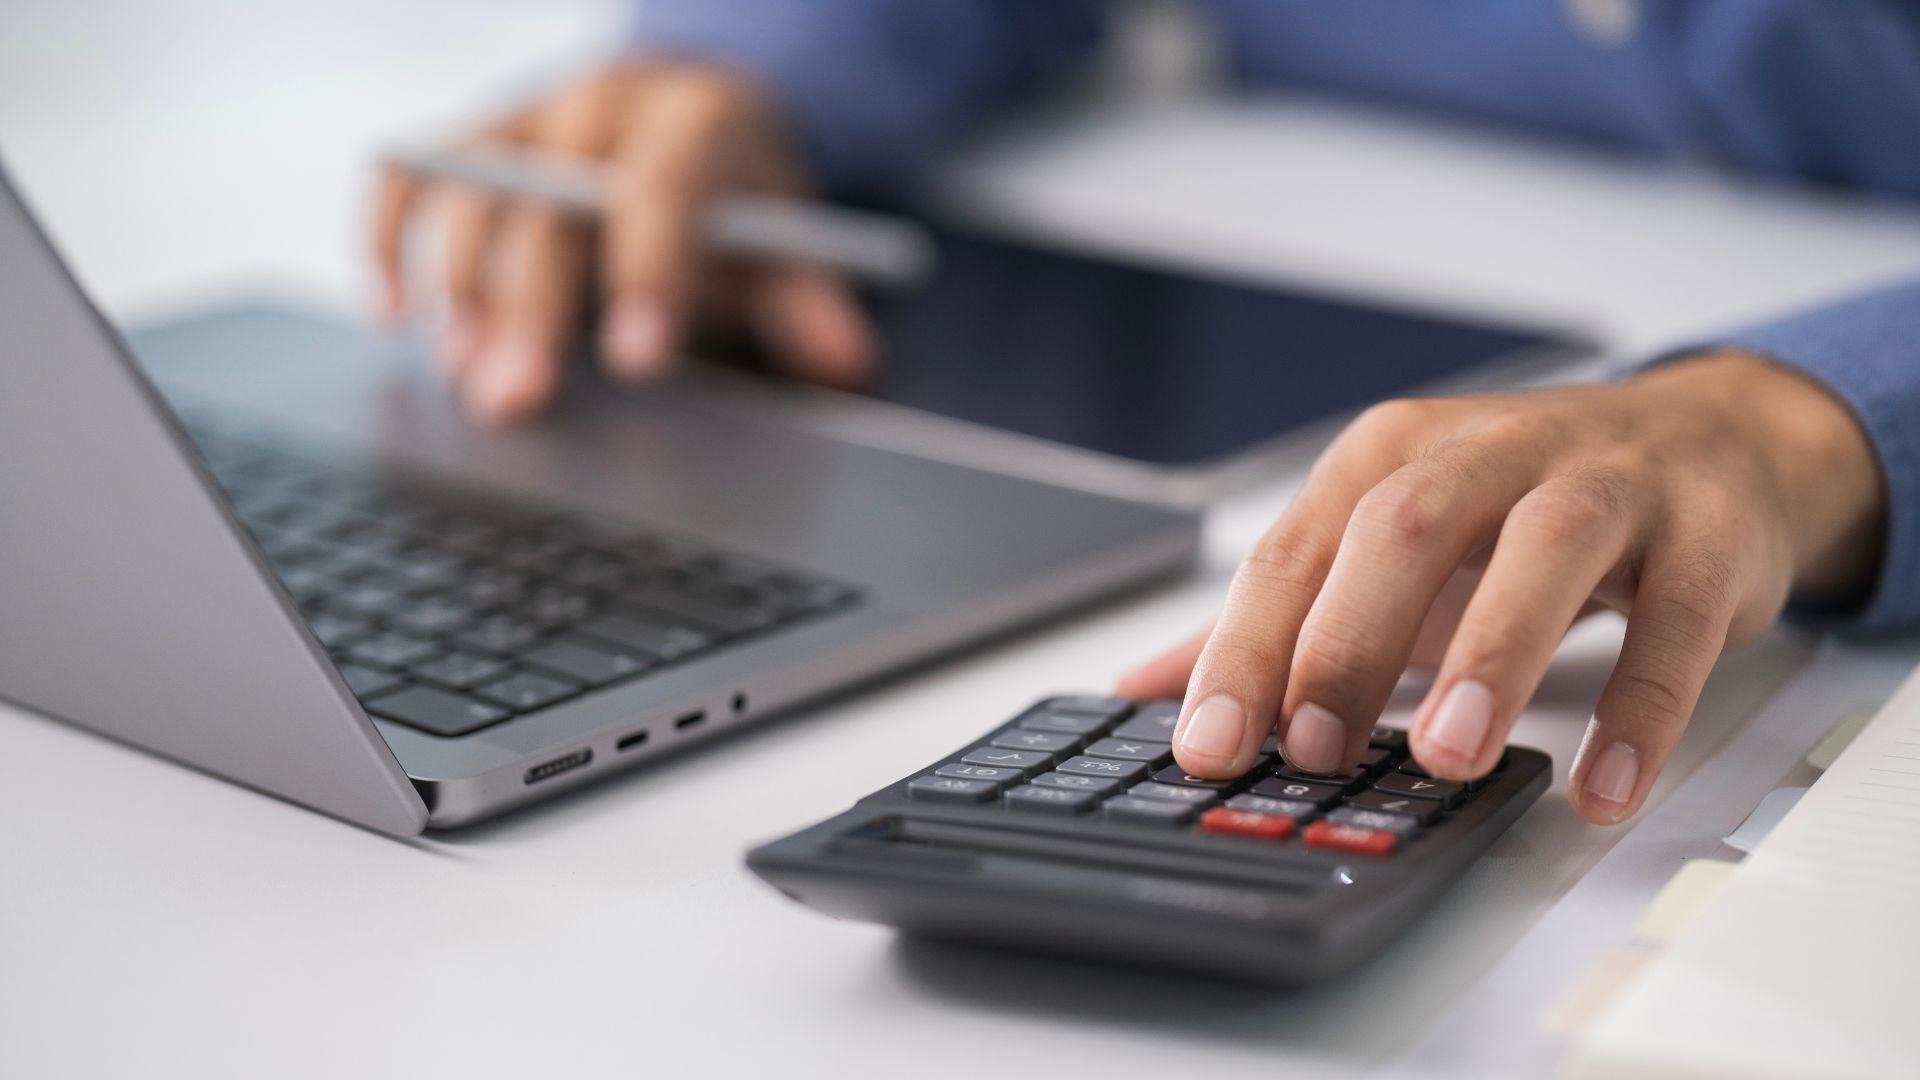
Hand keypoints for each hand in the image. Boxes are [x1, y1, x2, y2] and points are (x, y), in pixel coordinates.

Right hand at [371, 62, 873, 421]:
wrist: (692, 108)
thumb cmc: (737, 190)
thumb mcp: (789, 240)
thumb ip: (810, 303)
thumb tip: (845, 364)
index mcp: (692, 121)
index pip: (665, 189)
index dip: (649, 274)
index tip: (637, 361)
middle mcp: (599, 106)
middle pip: (550, 205)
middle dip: (529, 310)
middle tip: (513, 400)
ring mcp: (527, 116)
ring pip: (471, 193)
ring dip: (457, 291)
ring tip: (462, 375)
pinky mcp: (473, 136)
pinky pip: (412, 175)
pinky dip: (391, 239)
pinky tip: (395, 315)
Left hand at [1119, 353, 1882, 823]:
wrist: (1710, 441)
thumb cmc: (1519, 506)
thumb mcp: (1389, 545)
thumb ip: (1278, 618)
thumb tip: (1140, 690)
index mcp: (1394, 455)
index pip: (1299, 547)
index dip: (1247, 647)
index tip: (1208, 745)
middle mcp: (1492, 450)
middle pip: (1407, 526)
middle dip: (1351, 638)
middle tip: (1318, 748)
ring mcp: (1607, 482)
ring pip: (1546, 549)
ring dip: (1493, 651)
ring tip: (1450, 753)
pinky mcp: (1705, 534)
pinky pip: (1677, 621)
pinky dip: (1644, 708)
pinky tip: (1603, 786)